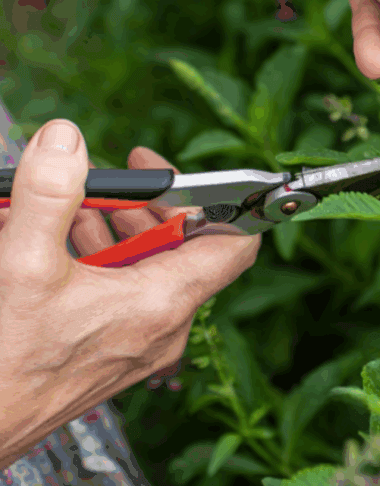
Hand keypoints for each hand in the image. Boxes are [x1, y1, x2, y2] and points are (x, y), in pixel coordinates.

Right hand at [0, 119, 260, 467]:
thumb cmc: (3, 362)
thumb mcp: (22, 264)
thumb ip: (49, 194)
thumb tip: (66, 138)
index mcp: (163, 303)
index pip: (234, 244)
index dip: (218, 197)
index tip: (174, 171)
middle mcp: (161, 326)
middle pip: (184, 246)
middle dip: (147, 203)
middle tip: (115, 179)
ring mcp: (136, 343)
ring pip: (148, 267)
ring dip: (117, 227)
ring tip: (74, 205)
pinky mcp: (108, 352)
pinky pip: (122, 291)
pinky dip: (98, 258)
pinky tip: (57, 241)